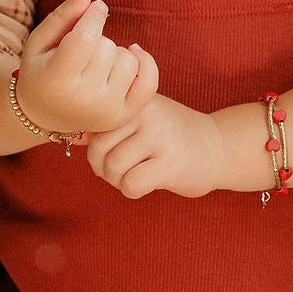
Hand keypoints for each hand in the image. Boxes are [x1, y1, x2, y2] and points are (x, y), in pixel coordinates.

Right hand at [14, 0, 159, 139]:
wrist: (43, 115)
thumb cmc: (40, 71)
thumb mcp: (40, 42)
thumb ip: (62, 16)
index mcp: (56, 79)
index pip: (86, 39)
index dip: (94, 16)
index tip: (97, 6)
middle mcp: (83, 99)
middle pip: (107, 48)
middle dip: (97, 39)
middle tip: (82, 50)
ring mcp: (106, 110)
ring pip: (129, 61)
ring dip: (115, 53)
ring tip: (96, 61)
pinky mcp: (123, 115)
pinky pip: (149, 81)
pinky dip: (145, 62)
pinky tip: (132, 54)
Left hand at [86, 93, 228, 201]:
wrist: (218, 146)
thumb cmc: (170, 135)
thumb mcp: (142, 117)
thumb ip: (110, 124)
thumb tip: (74, 135)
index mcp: (136, 101)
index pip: (95, 126)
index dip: (94, 147)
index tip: (108, 153)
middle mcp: (146, 115)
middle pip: (98, 149)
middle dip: (102, 167)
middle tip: (119, 170)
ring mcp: (159, 138)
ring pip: (112, 167)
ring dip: (117, 180)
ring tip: (133, 175)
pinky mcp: (171, 164)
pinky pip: (131, 184)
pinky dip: (132, 190)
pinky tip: (146, 183)